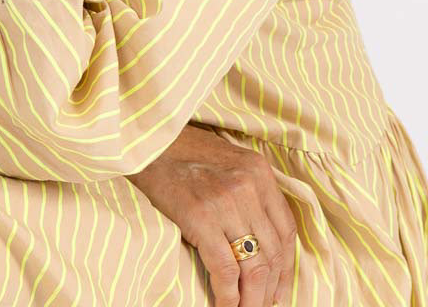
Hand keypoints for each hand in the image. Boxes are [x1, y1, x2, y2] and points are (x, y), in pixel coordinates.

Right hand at [128, 124, 295, 306]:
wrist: (145, 142)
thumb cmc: (182, 153)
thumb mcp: (228, 161)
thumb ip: (247, 191)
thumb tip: (256, 240)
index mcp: (259, 172)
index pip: (286, 230)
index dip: (286, 268)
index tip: (279, 290)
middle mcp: (249, 187)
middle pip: (273, 253)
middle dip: (270, 289)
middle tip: (262, 306)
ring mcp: (226, 202)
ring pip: (254, 267)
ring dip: (252, 299)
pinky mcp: (201, 217)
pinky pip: (224, 269)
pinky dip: (227, 295)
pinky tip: (224, 305)